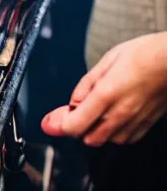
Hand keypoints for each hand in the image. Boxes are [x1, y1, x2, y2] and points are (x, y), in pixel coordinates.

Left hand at [42, 33, 166, 145]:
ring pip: (105, 140)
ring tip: (93, 109)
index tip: (48, 123)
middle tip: (69, 112)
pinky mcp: (146, 125)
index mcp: (106, 94)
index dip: (58, 125)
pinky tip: (110, 116)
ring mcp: (134, 122)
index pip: (75, 125)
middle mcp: (120, 113)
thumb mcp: (106, 61)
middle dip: (75, 127)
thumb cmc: (142, 55)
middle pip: (87, 137)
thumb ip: (86, 85)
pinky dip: (111, 132)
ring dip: (93, 130)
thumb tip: (73, 103)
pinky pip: (123, 139)